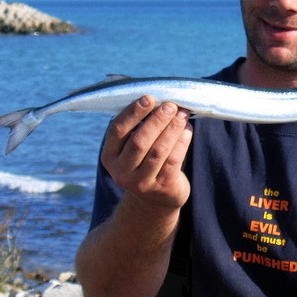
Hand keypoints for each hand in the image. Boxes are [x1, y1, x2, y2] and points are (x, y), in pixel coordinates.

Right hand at [101, 95, 192, 210]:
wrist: (155, 199)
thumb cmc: (144, 161)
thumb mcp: (133, 148)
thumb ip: (138, 126)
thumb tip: (159, 99)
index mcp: (110, 156)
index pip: (118, 130)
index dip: (133, 113)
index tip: (149, 97)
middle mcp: (122, 171)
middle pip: (140, 141)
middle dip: (157, 120)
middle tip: (171, 105)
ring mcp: (141, 182)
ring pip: (158, 151)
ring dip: (172, 129)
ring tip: (182, 114)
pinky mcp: (162, 187)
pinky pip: (174, 160)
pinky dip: (182, 142)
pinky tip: (187, 130)